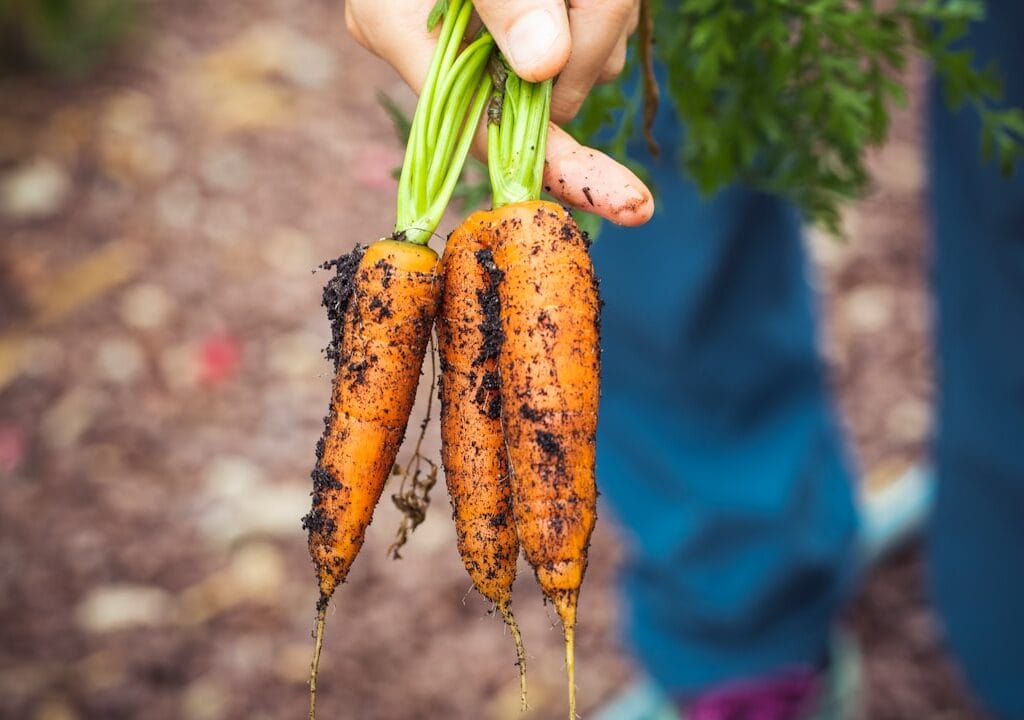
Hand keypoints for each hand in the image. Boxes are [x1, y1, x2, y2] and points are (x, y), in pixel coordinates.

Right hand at [345, 0, 653, 225]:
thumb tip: (545, 66)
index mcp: (404, 33)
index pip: (489, 134)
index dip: (562, 168)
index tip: (629, 202)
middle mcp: (444, 48)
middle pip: (551, 95)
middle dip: (592, 42)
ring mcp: (489, 36)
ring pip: (583, 62)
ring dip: (604, 12)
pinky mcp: (528, 20)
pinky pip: (591, 33)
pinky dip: (603, 5)